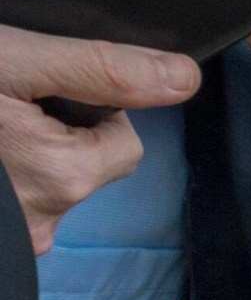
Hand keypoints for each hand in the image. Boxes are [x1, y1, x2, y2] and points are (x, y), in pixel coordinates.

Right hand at [0, 25, 199, 253]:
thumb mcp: (14, 61)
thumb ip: (102, 70)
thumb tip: (185, 78)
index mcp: (63, 177)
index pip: (125, 145)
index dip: (92, 112)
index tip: (43, 95)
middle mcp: (41, 222)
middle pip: (88, 167)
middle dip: (60, 137)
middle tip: (9, 110)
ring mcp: (13, 238)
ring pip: (51, 186)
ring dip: (29, 158)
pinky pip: (20, 203)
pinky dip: (10, 176)